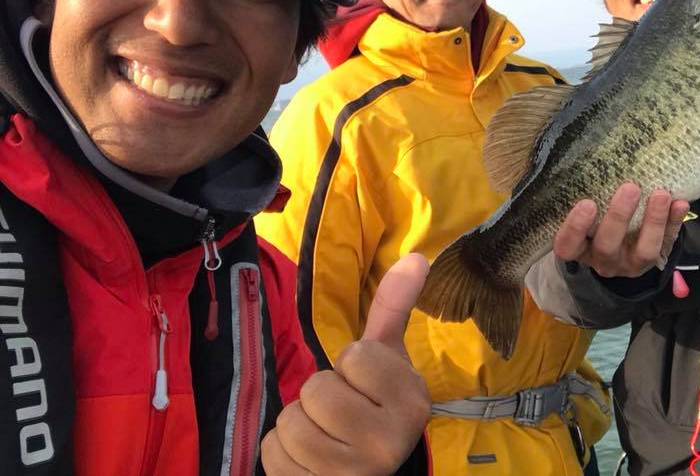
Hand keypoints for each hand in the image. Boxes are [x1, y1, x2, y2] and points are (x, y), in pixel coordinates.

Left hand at [261, 254, 431, 475]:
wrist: (368, 475)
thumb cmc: (374, 407)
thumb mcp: (388, 360)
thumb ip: (394, 308)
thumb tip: (417, 256)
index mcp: (411, 403)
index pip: (354, 355)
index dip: (351, 365)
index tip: (366, 385)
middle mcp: (388, 442)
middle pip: (318, 389)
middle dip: (320, 395)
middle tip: (342, 413)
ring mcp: (353, 473)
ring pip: (291, 422)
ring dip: (298, 425)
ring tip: (324, 436)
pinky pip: (272, 454)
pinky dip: (281, 454)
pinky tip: (307, 461)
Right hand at [553, 183, 688, 277]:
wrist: (622, 250)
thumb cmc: (595, 223)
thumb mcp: (585, 217)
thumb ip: (587, 199)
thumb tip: (595, 160)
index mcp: (580, 248)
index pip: (568, 246)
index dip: (575, 228)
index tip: (587, 203)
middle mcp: (603, 259)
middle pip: (607, 246)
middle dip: (619, 217)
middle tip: (630, 188)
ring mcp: (631, 263)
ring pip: (644, 251)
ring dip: (654, 222)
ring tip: (661, 194)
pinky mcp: (656, 259)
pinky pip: (668, 243)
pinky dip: (674, 223)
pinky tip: (680, 203)